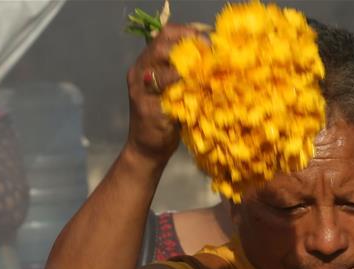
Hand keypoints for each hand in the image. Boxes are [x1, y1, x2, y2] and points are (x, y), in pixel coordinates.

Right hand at [126, 24, 200, 164]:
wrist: (147, 149)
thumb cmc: (166, 117)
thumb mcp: (173, 88)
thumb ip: (184, 71)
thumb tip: (214, 54)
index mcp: (145, 62)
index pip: (165, 34)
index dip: (187, 33)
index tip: (208, 42)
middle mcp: (139, 72)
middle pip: (162, 46)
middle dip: (189, 48)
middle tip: (209, 56)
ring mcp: (141, 91)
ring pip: (165, 70)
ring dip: (188, 71)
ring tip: (204, 76)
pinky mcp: (148, 109)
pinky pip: (170, 95)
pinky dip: (186, 94)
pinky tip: (198, 96)